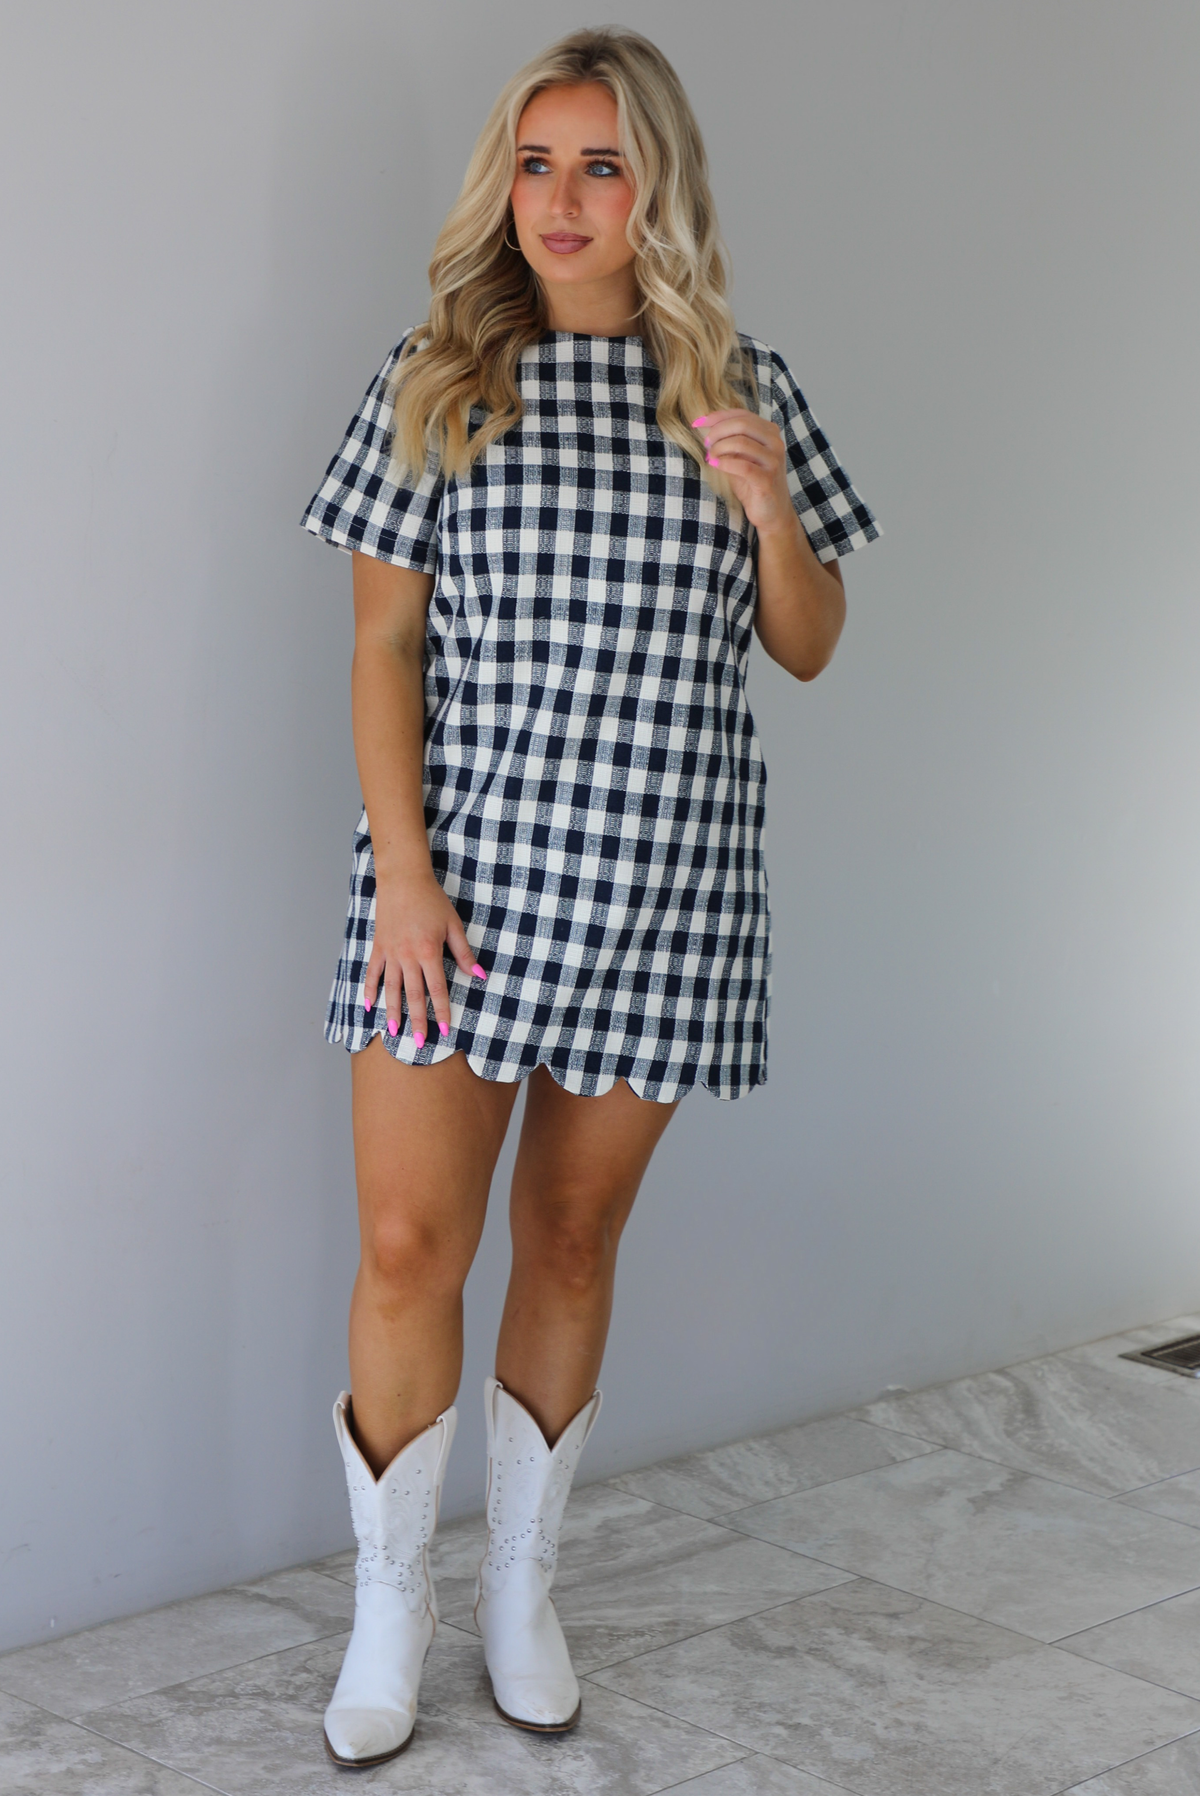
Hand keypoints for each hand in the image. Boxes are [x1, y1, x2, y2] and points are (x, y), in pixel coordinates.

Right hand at [363, 870, 483, 1047]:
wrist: (403, 879)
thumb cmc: (431, 900)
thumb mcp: (453, 924)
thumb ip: (464, 952)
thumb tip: (478, 975)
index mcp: (429, 951)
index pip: (437, 989)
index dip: (442, 1011)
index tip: (445, 1030)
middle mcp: (408, 956)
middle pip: (413, 995)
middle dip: (417, 1020)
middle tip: (419, 1043)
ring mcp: (390, 953)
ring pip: (391, 989)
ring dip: (393, 1012)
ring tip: (394, 1032)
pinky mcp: (378, 947)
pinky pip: (372, 973)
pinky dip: (369, 990)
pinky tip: (369, 1005)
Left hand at [692, 410, 796, 537]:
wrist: (772, 513)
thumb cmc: (753, 484)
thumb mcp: (740, 457)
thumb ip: (730, 441)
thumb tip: (705, 427)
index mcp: (769, 432)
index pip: (742, 414)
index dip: (717, 416)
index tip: (697, 422)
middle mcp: (775, 443)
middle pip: (742, 424)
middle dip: (718, 431)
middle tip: (706, 443)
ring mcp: (773, 461)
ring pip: (741, 442)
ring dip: (719, 448)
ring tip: (710, 457)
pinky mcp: (767, 480)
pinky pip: (743, 466)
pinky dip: (725, 463)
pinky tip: (715, 464)